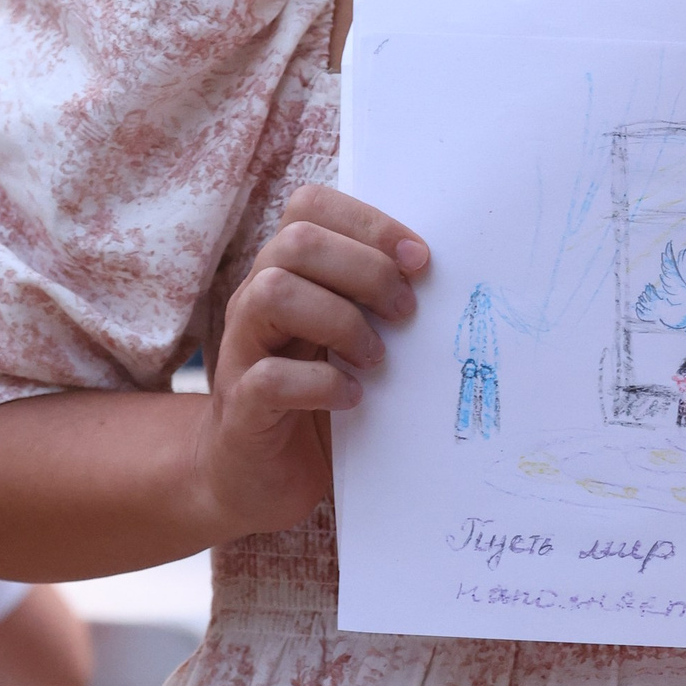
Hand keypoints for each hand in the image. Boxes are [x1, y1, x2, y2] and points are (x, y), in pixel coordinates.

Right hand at [197, 186, 429, 541]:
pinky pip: (270, 378)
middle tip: (405, 312)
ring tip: (376, 357)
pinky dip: (322, 384)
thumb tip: (444, 275)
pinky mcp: (241, 409)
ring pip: (273, 293)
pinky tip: (353, 398)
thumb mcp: (351, 340)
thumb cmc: (317, 398)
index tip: (419, 259)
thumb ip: (378, 302)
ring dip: (341, 320)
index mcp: (286, 273)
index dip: (369, 221)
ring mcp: (241, 352)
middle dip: (365, 269)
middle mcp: (255, 300)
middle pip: (295, 242)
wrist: (258, 478)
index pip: (310, 206)